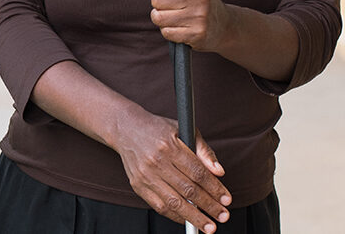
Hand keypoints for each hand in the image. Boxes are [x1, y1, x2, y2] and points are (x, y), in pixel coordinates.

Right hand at [113, 109, 230, 231]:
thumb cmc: (157, 129)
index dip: (215, 189)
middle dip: (209, 206)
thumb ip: (203, 151)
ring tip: (209, 226)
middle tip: (223, 215)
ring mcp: (145, 175)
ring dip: (195, 217)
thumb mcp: (183, 129)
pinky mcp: (138, 185)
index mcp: (169, 146)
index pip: (197, 172)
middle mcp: (155, 161)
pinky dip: (176, 216)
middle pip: (188, 190)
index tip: (226, 200)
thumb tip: (219, 172)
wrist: (125, 128)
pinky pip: (159, 206)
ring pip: (174, 202)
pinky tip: (188, 219)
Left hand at [130, 0, 229, 51]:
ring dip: (162, 18)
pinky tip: (182, 27)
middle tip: (175, 5)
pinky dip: (169, 31)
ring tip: (177, 16)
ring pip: (158, 17)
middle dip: (159, 3)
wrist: (224, 26)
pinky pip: (166, 32)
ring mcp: (200, 16)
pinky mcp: (197, 34)